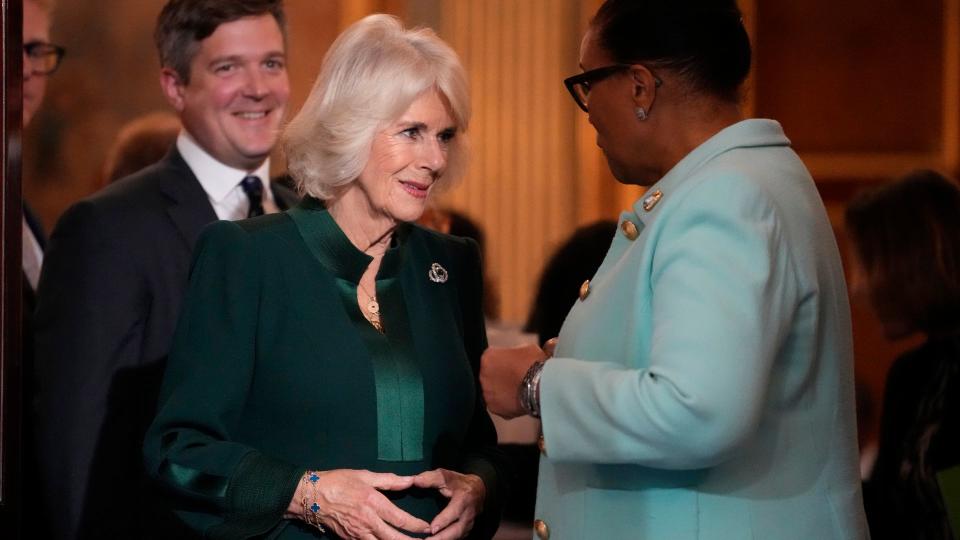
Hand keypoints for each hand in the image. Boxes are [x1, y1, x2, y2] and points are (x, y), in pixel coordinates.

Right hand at [287, 469, 430, 539]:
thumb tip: (410, 480)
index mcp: (373, 502)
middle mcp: (367, 521)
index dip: (416, 525)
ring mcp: (358, 533)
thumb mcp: (364, 475)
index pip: (400, 518)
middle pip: (393, 538)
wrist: (312, 496)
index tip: (428, 528)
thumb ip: (389, 480)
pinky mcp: (350, 539)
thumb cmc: (339, 482)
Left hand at [413, 468, 485, 538]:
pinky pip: (458, 538)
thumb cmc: (458, 482)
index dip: (443, 521)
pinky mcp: (467, 530)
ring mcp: (469, 523)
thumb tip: (415, 480)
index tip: (432, 528)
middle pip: (457, 530)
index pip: (454, 511)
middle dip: (443, 538)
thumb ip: (430, 478)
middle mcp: (469, 513)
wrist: (478, 489)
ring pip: (458, 536)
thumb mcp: (445, 476)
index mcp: (464, 498)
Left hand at [480, 343, 547, 418]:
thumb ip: (516, 352)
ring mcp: (487, 392)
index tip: (512, 365)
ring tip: (518, 391)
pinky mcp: (493, 407)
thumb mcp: (527, 349)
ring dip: (502, 391)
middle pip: (490, 375)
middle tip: (516, 378)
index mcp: (488, 357)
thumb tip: (519, 356)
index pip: (491, 357)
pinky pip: (498, 405)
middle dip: (500, 376)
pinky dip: (506, 404)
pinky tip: (518, 400)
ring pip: (493, 391)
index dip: (504, 361)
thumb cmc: (534, 366)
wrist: (540, 387)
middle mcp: (483, 375)